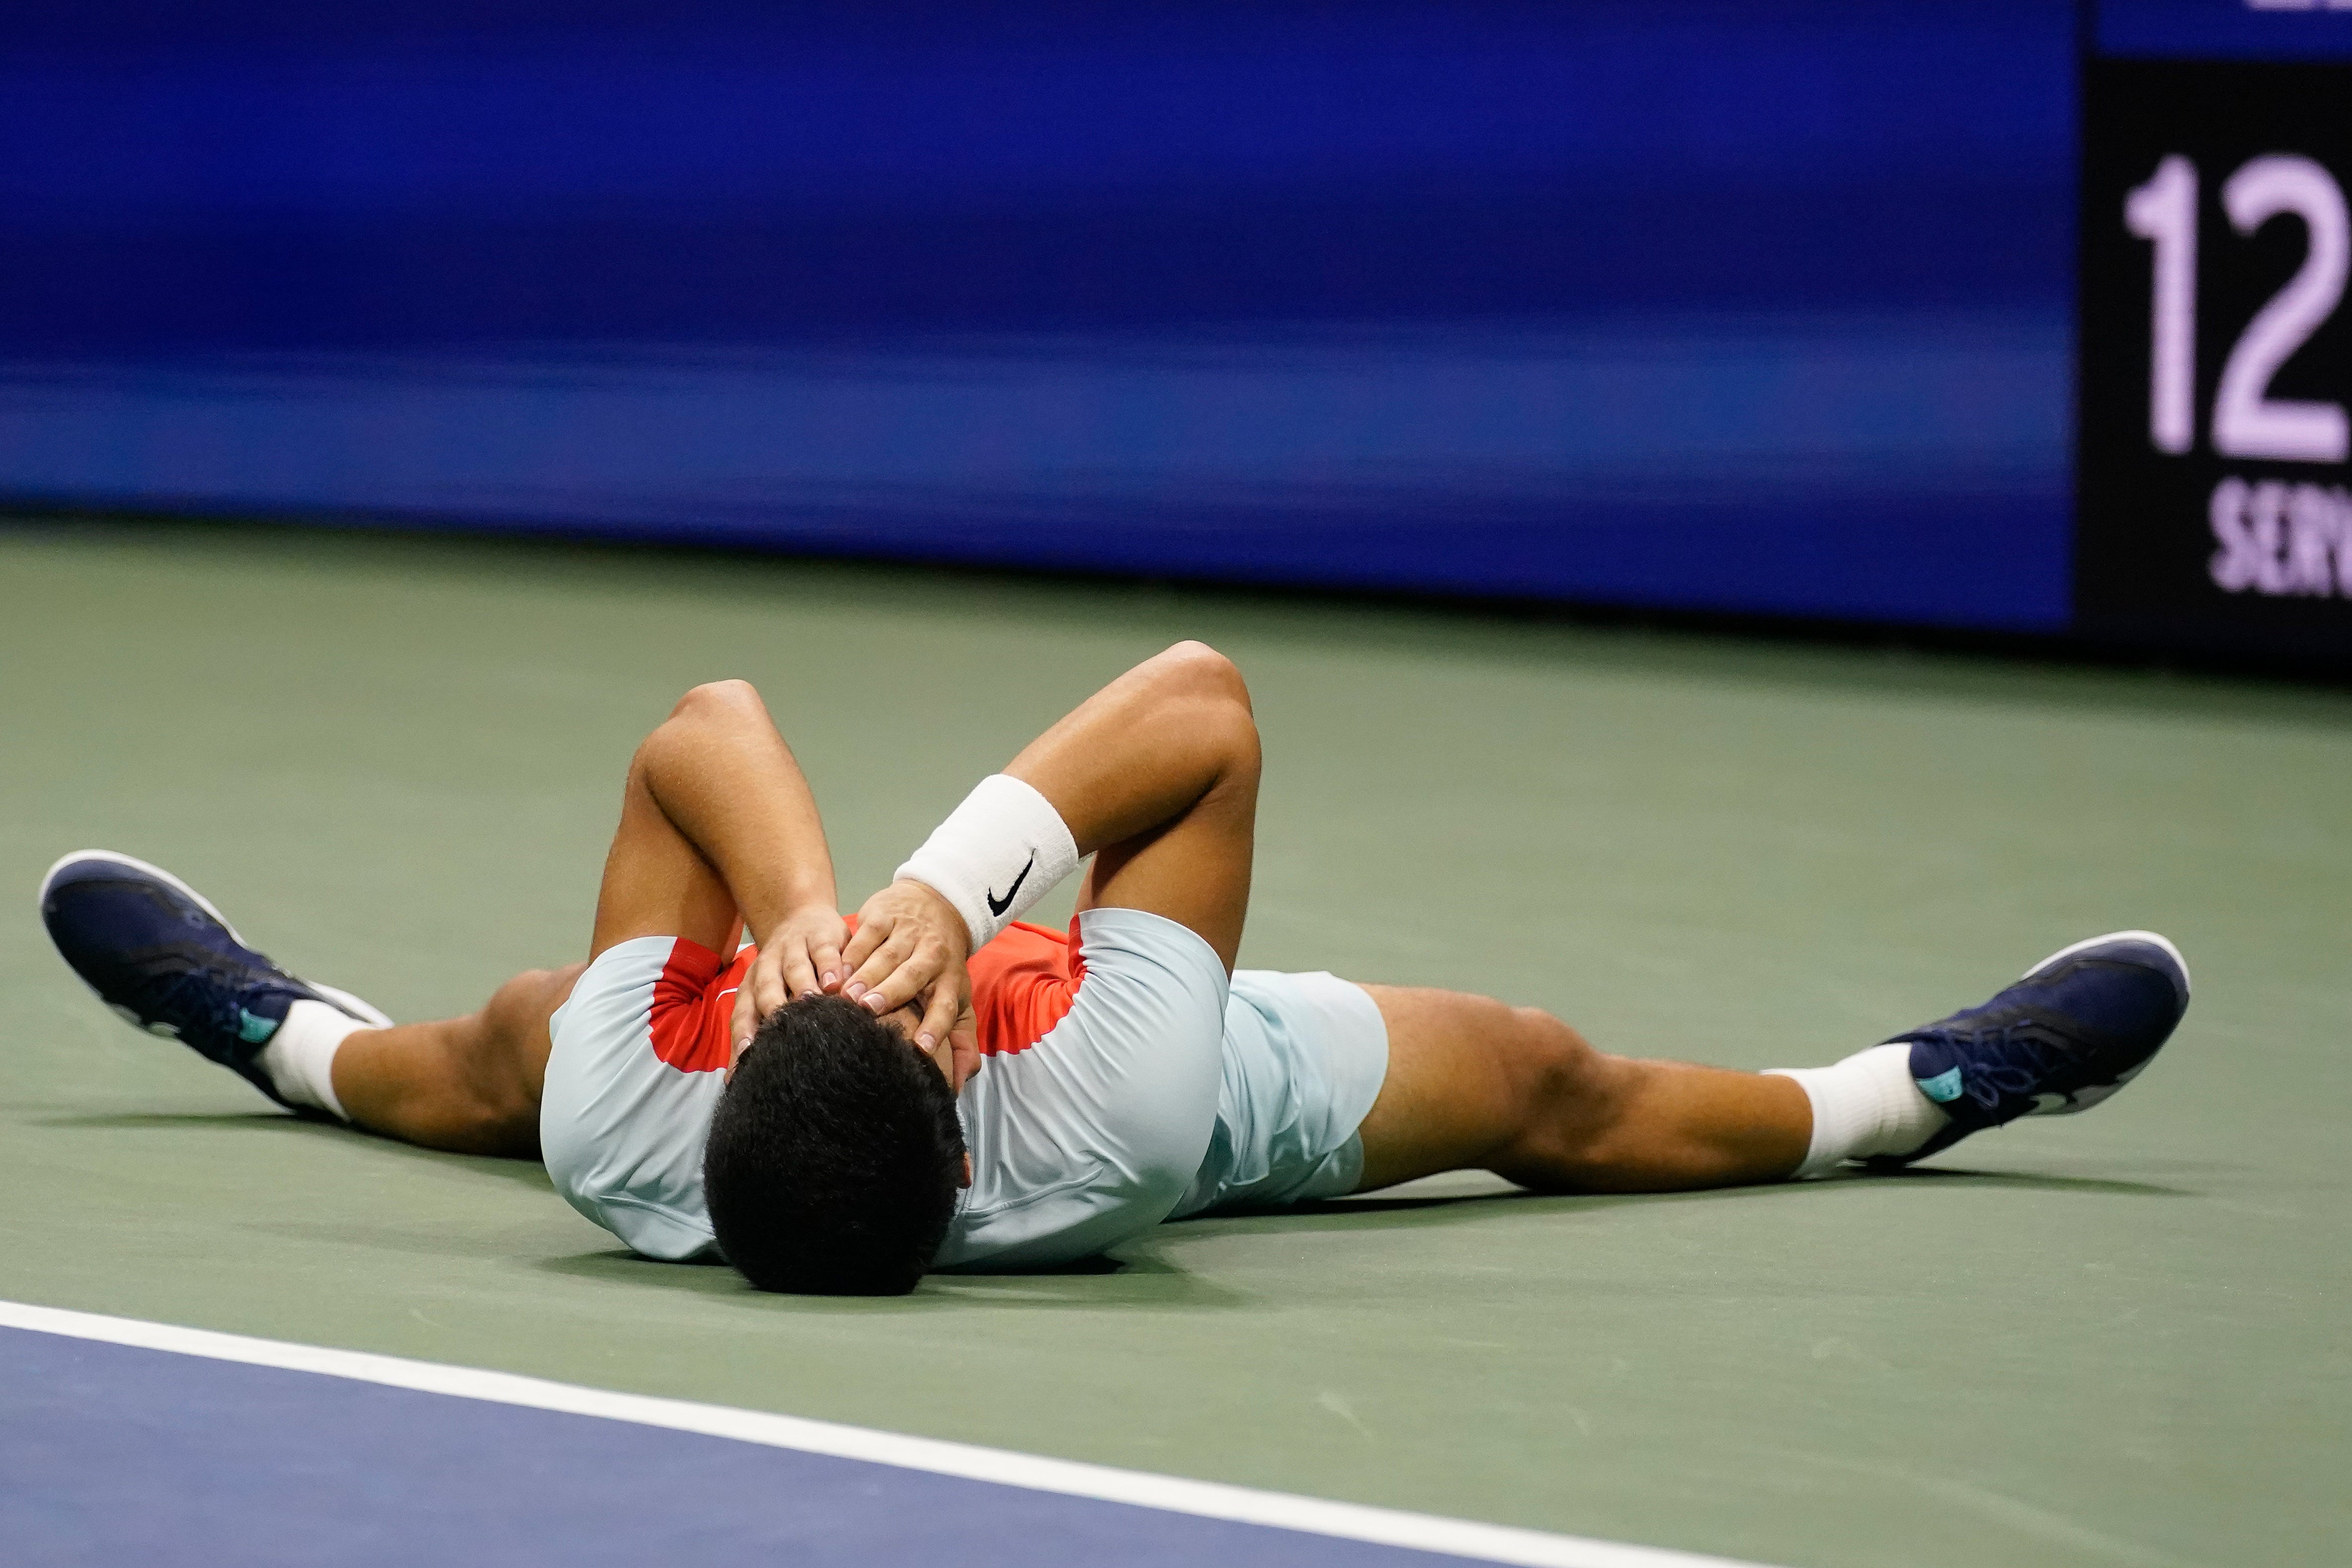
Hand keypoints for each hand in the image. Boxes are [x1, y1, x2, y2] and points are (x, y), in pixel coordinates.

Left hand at [730, 904, 849, 1058]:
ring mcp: (793, 949)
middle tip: (783, 1030)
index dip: (746, 1032)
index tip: (749, 1054)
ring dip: (802, 984)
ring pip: (795, 968)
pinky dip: (829, 965)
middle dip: (773, 1007)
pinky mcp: (820, 936)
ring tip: (813, 1002)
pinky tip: (837, 981)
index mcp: (752, 987)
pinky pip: (823, 951)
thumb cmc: (785, 973)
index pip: (744, 1012)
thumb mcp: (769, 997)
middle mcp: (768, 967)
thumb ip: (757, 1033)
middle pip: (766, 988)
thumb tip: (733, 1082)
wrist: (800, 917)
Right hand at [840, 878, 973, 1055]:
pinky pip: (866, 935)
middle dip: (892, 992)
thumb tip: (958, 1084)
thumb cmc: (941, 965)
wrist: (936, 904)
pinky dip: (851, 953)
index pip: (944, 1006)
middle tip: (869, 1010)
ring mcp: (908, 933)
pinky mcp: (884, 916)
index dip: (935, 1027)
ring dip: (866, 975)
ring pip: (887, 955)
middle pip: (913, 975)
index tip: (922, 1049)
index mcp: (949, 980)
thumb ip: (960, 1041)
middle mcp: (933, 955)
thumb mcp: (956, 998)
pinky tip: (837, 971)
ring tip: (847, 996)